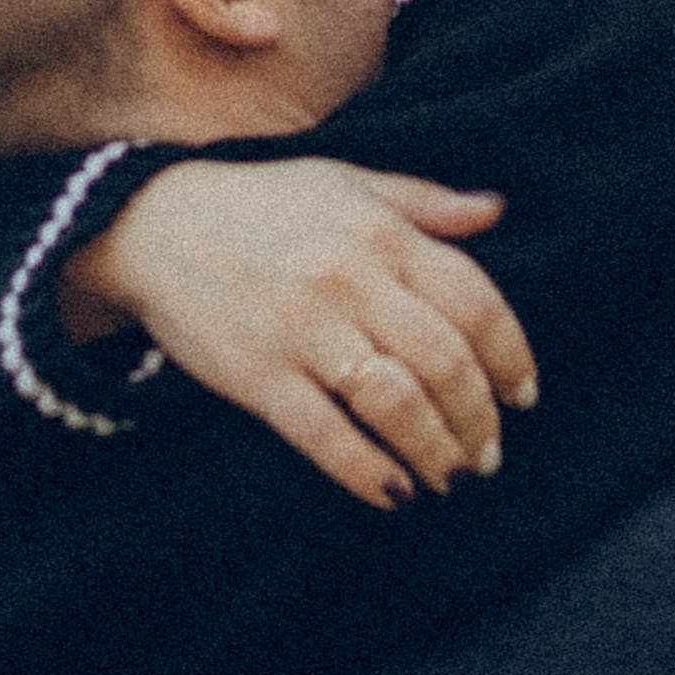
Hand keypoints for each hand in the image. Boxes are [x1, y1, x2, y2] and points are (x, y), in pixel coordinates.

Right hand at [61, 158, 536, 508]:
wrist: (151, 225)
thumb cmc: (260, 204)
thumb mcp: (345, 183)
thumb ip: (424, 201)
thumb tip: (497, 211)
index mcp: (380, 233)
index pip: (474, 301)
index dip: (510, 356)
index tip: (523, 395)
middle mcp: (349, 280)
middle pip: (445, 362)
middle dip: (479, 419)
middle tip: (490, 453)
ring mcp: (303, 331)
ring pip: (397, 403)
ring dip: (438, 452)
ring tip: (453, 478)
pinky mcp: (258, 377)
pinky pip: (327, 436)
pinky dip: (370, 472)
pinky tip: (396, 492)